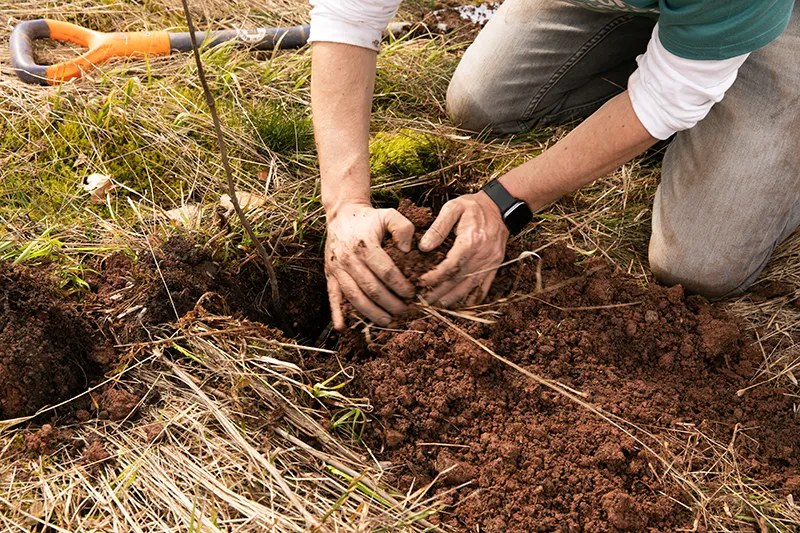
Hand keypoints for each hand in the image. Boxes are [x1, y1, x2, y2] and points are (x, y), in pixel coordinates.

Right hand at [325, 203, 416, 329]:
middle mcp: (348, 258)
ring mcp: (337, 269)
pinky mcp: (330, 275)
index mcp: (364, 245)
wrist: (342, 215)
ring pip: (355, 297)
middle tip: (406, 311)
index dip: (401, 286)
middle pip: (372, 288)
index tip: (412, 294)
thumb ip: (403, 228)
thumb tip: (408, 250)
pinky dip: (337, 314)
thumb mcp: (389, 214)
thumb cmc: (370, 219)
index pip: (386, 272)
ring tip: (388, 321)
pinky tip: (342, 328)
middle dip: (391, 304)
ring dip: (372, 313)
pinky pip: (332, 297)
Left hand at [419, 191, 508, 306]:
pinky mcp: (495, 266)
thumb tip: (423, 246)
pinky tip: (461, 305)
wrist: (500, 207)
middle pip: (459, 280)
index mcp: (471, 241)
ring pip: (470, 287)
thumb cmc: (474, 206)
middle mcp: (482, 255)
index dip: (434, 277)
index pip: (450, 265)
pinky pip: (484, 286)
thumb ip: (438, 227)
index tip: (420, 282)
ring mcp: (491, 262)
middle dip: (440, 292)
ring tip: (438, 304)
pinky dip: (472, 298)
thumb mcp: (453, 208)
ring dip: (454, 298)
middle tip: (424, 300)